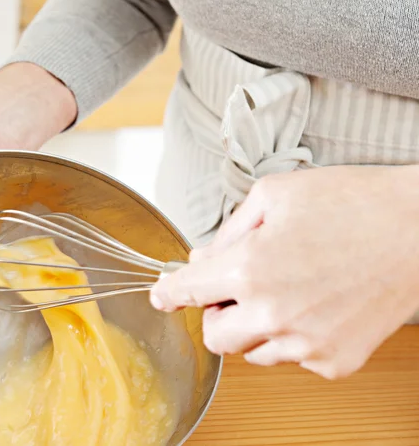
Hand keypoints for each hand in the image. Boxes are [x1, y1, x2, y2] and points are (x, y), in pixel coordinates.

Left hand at [150, 165, 418, 378]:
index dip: (169, 293)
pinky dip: (291, 336)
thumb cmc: (351, 203)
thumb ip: (228, 232)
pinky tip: (313, 305)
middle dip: (217, 312)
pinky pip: (292, 357)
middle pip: (214, 335)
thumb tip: (202, 258)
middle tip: (238, 288)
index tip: (162, 297)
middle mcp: (273, 313)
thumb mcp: (274, 195)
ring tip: (286, 290)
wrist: (418, 227)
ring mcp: (306, 342)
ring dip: (255, 325)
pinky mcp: (334, 360)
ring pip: (251, 351)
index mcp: (250, 268)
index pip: (188, 291)